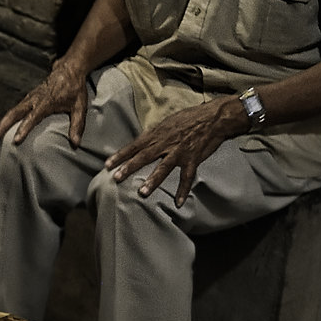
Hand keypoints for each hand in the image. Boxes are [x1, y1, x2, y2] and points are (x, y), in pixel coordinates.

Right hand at [0, 62, 90, 145]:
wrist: (68, 70)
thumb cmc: (74, 89)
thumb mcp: (80, 107)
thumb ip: (77, 125)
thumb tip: (76, 143)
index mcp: (46, 102)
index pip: (32, 117)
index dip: (24, 129)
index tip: (16, 140)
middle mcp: (34, 100)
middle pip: (13, 113)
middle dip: (2, 126)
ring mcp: (29, 98)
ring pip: (11, 111)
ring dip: (1, 124)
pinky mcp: (28, 98)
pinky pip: (15, 110)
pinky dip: (6, 119)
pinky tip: (2, 128)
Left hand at [104, 97, 247, 206]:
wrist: (214, 118)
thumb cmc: (189, 118)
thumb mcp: (167, 122)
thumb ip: (154, 134)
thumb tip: (141, 141)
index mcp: (157, 134)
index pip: (134, 145)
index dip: (120, 155)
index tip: (107, 165)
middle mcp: (166, 143)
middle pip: (144, 156)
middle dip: (129, 167)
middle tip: (116, 178)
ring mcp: (180, 152)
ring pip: (164, 168)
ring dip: (153, 180)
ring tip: (143, 192)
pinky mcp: (193, 159)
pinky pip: (187, 177)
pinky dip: (183, 190)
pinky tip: (178, 203)